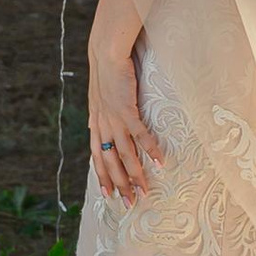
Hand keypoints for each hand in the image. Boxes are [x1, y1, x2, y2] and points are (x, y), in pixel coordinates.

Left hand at [87, 49, 163, 205]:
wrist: (106, 52)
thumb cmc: (107, 71)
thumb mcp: (100, 97)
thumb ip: (104, 113)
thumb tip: (109, 123)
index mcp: (96, 123)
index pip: (97, 157)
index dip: (102, 177)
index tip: (107, 195)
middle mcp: (103, 125)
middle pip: (111, 162)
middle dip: (120, 184)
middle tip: (129, 203)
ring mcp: (114, 118)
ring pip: (124, 154)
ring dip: (135, 174)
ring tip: (145, 191)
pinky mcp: (127, 109)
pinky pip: (140, 135)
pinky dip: (150, 150)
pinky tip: (160, 163)